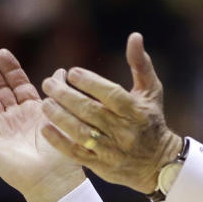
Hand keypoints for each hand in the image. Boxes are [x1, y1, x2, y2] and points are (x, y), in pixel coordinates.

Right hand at [0, 49, 84, 201]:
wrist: (52, 179)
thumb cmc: (62, 151)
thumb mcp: (63, 117)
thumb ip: (58, 93)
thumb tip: (62, 71)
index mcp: (33, 110)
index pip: (18, 84)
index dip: (10, 68)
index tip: (2, 52)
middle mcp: (15, 117)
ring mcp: (1, 128)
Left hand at [39, 33, 181, 193]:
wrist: (158, 164)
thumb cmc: (151, 120)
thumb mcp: (151, 92)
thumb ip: (141, 64)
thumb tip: (134, 36)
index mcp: (136, 111)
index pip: (110, 94)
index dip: (90, 83)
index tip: (71, 73)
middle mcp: (124, 131)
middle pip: (91, 112)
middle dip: (66, 96)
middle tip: (48, 83)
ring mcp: (112, 150)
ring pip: (81, 132)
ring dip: (59, 117)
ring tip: (44, 103)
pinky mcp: (101, 165)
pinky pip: (76, 154)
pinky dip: (59, 142)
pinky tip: (45, 128)